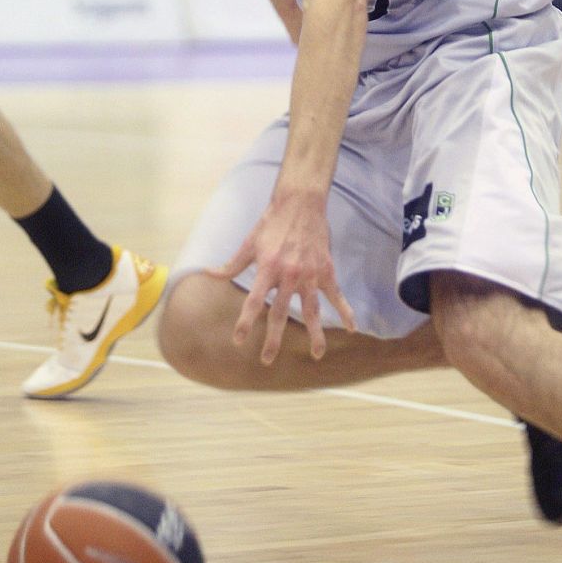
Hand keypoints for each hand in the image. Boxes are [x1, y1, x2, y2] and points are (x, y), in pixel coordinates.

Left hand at [210, 188, 355, 364]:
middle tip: (267, 360)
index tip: (238, 341)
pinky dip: (346, 311)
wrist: (301, 202)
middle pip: (280, 312)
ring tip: (317, 355)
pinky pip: (336, 295)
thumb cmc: (272, 222)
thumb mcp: (249, 242)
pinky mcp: (326, 270)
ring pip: (312, 310)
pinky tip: (352, 328)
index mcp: (267, 268)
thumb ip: (232, 264)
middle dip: (273, 338)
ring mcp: (310, 274)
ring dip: (314, 334)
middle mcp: (289, 274)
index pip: (253, 301)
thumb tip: (209, 274)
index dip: (245, 322)